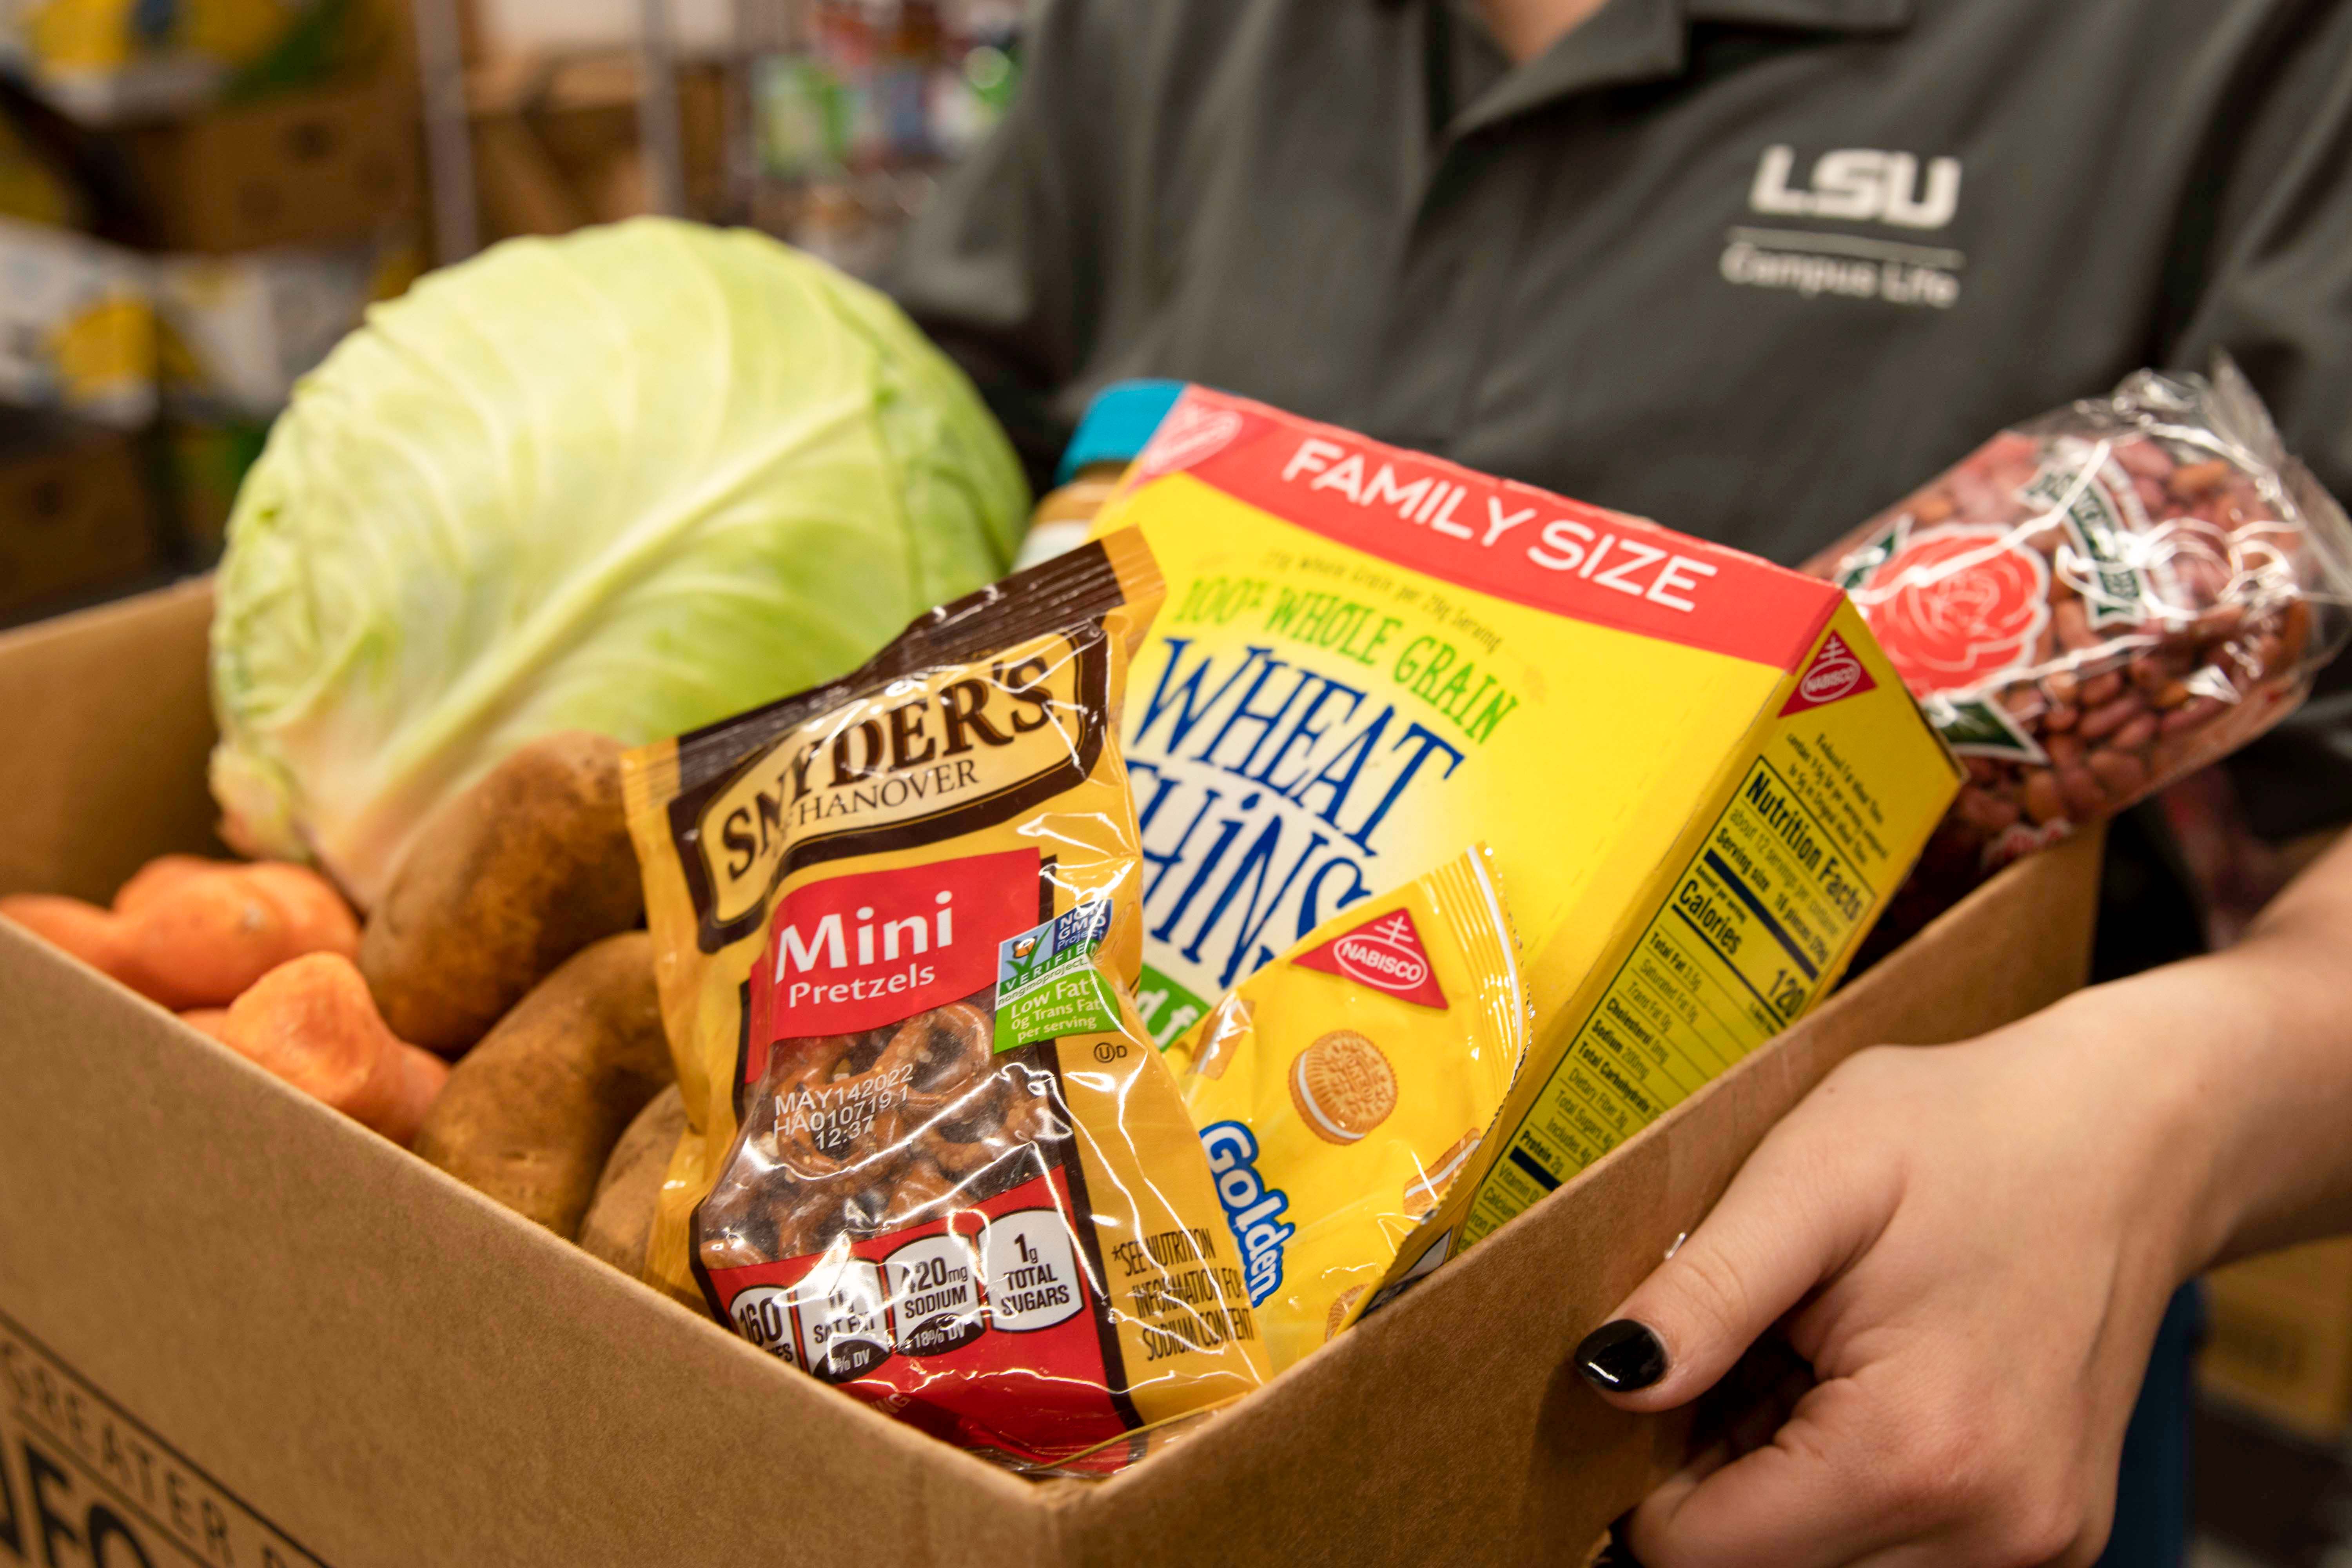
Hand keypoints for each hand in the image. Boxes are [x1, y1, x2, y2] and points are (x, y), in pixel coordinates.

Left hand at [1575, 979, 2232, 1567]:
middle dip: (1715, 1480)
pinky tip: (1858, 1384)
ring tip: (1805, 1360)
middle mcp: (1990, 1533)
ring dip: (1779, 1486)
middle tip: (1746, 1353)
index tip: (1663, 1376)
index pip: (1699, 1554)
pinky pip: (1896, 1549)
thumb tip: (1605, 1377)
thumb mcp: (1811, 1175)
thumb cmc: (1969, 1134)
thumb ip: (1703, 1291)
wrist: (2130, 1134)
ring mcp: (2030, 1548)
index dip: (1644, 1475)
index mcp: (1918, 1454)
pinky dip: (1846, 1485)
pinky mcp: (2046, 1538)